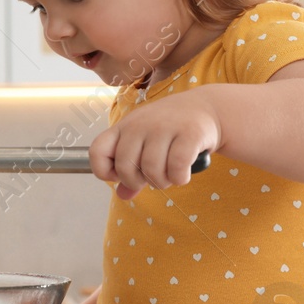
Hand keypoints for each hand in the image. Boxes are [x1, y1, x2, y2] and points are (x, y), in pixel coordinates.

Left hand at [89, 91, 218, 199]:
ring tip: (169, 175)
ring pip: (151, 170)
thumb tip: (122, 195)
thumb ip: (131, 169)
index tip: (120, 175)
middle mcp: (139, 124)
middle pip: (125, 167)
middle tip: (151, 179)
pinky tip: (183, 174)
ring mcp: (164, 127)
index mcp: (123, 127)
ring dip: (161, 182)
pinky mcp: (189, 133)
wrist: (206, 107)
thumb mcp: (144, 143)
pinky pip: (177, 167)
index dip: (104, 171)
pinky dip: (179, 178)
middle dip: (137, 182)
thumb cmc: (169, 129)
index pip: (97, 151)